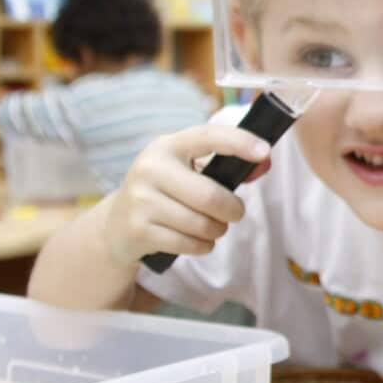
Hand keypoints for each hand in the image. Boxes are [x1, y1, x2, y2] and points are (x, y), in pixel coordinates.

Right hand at [102, 125, 270, 265]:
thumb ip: (228, 167)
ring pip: (203, 224)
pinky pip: (190, 244)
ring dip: (217, 230)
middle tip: (235, 213)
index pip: (208, 137)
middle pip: (211, 196)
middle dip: (233, 210)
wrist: (116, 223)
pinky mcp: (137, 230)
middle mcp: (149, 168)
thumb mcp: (190, 171)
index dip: (239, 142)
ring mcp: (140, 200)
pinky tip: (193, 239)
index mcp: (167, 146)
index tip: (265, 151)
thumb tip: (265, 163)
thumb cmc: (168, 191)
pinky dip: (202, 246)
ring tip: (210, 227)